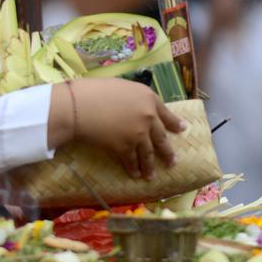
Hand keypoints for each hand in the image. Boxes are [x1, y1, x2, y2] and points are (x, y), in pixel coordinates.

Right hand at [69, 79, 185, 179]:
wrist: (78, 106)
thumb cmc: (93, 90)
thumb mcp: (120, 86)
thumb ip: (133, 98)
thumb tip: (134, 107)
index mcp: (148, 98)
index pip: (166, 113)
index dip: (174, 123)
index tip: (182, 130)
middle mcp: (148, 117)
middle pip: (161, 138)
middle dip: (167, 152)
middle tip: (172, 162)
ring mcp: (138, 134)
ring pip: (149, 153)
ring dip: (150, 166)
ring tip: (151, 175)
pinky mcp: (125, 148)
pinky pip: (132, 161)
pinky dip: (133, 169)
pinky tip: (135, 174)